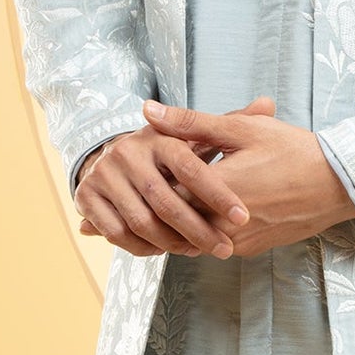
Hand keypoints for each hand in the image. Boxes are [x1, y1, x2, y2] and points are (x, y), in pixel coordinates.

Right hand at [74, 119, 252, 258]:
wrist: (110, 155)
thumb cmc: (165, 151)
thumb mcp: (193, 137)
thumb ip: (230, 124)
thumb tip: (268, 102)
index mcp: (159, 137)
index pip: (191, 168)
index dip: (218, 195)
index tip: (243, 217)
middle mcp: (128, 153)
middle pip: (166, 202)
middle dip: (199, 230)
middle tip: (225, 248)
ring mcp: (104, 174)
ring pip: (142, 222)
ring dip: (172, 243)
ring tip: (196, 251)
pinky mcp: (86, 196)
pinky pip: (118, 233)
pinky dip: (141, 247)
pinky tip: (163, 250)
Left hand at [139, 97, 354, 256]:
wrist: (338, 184)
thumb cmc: (293, 151)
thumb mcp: (242, 129)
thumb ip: (191, 123)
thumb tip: (148, 111)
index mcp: (216, 188)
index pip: (161, 193)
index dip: (146, 181)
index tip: (140, 169)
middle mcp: (223, 222)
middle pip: (171, 221)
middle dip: (156, 205)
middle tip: (144, 188)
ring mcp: (237, 241)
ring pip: (190, 239)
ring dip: (178, 223)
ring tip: (168, 202)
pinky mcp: (250, 249)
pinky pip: (213, 246)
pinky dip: (201, 233)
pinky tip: (202, 214)